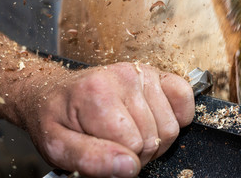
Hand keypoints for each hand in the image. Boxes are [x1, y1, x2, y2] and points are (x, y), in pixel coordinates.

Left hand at [21, 62, 193, 176]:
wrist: (56, 91)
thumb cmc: (58, 118)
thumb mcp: (58, 146)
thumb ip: (89, 159)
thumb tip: (128, 167)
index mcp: (96, 94)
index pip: (133, 147)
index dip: (122, 161)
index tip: (107, 154)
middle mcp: (123, 78)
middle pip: (155, 138)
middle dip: (139, 152)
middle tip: (117, 144)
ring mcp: (141, 73)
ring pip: (171, 126)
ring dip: (155, 138)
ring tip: (132, 132)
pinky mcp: (154, 72)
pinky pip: (183, 96)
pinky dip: (177, 115)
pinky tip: (154, 118)